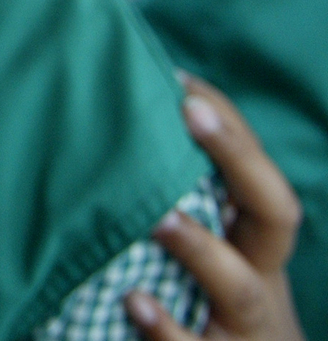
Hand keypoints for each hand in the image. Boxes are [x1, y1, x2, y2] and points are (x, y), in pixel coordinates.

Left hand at [125, 74, 303, 340]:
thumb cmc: (205, 295)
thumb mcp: (212, 243)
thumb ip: (180, 193)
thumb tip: (123, 113)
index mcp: (255, 237)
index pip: (256, 170)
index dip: (229, 126)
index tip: (179, 80)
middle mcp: (259, 273)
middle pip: (273, 212)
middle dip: (238, 158)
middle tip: (190, 112)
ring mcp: (242, 324)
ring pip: (239, 286)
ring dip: (200, 248)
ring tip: (160, 216)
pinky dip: (166, 330)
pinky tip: (134, 304)